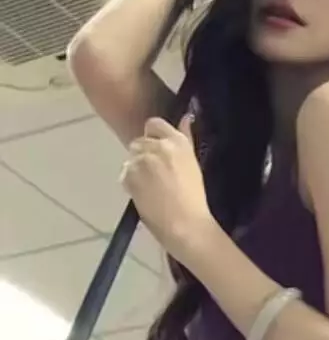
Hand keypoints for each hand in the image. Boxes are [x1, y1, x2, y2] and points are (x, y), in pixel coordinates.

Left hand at [120, 115, 214, 261]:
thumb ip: (186, 137)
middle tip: (155, 173)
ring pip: (130, 158)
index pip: (154, 124)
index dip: (154, 136)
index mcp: (177, 141)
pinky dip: (130, 182)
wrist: (184, 223)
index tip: (158, 149)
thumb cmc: (194, 196)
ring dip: (136, 168)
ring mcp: (141, 161)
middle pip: (139, 141)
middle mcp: (158, 146)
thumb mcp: (193, 163)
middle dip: (144, 154)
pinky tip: (144, 194)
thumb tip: (187, 116)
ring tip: (150, 186)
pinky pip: (124, 173)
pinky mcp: (128, 176)